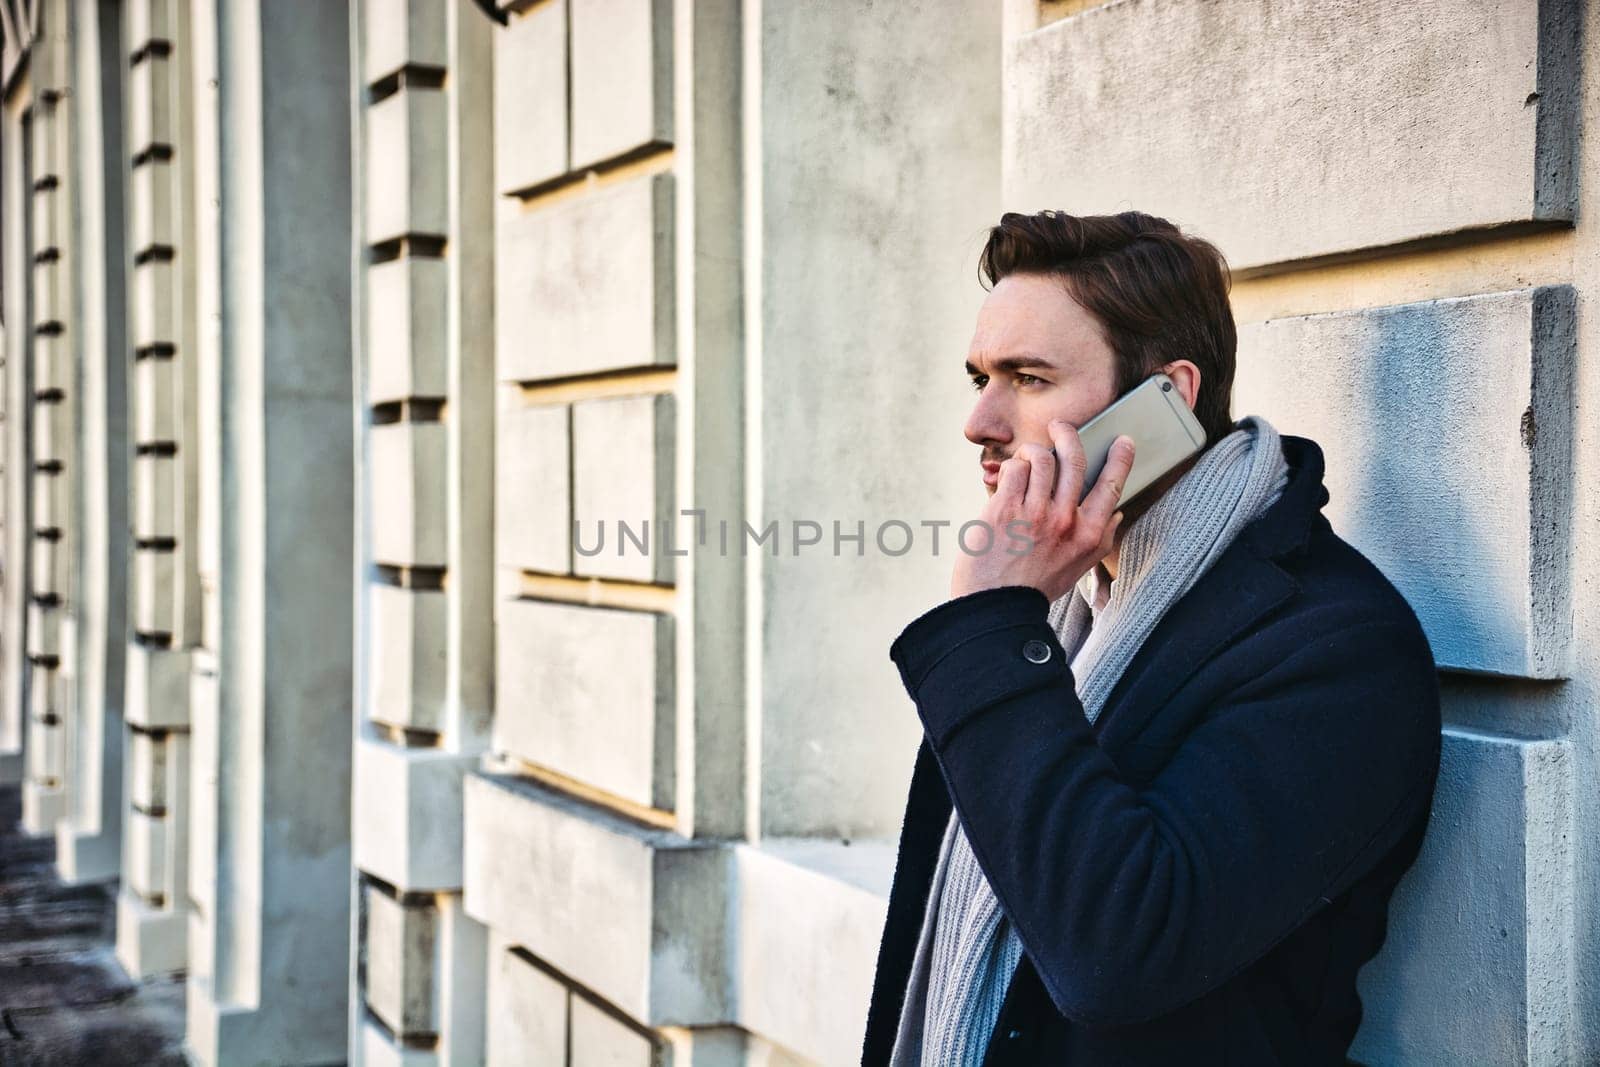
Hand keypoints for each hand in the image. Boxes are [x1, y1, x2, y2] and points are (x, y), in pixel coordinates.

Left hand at [949, 419, 1134, 602]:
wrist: (996, 607)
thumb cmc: (1035, 587)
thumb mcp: (1078, 568)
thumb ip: (1100, 539)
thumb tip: (1118, 512)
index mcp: (1087, 535)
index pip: (1112, 486)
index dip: (1121, 459)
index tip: (1123, 441)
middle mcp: (1065, 520)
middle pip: (1074, 459)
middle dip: (1068, 434)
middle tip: (1060, 427)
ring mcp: (1034, 513)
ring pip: (1042, 457)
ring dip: (1034, 450)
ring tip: (1028, 456)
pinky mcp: (1004, 508)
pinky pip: (1014, 469)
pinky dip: (1011, 467)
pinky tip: (1009, 478)